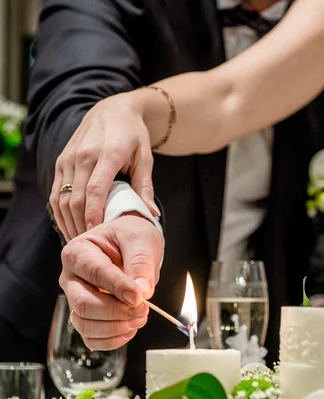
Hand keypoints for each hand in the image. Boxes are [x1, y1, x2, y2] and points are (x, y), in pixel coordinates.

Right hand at [49, 91, 158, 240]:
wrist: (113, 109)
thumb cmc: (134, 137)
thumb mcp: (145, 158)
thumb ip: (145, 187)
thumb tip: (151, 214)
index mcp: (107, 155)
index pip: (96, 191)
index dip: (94, 216)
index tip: (97, 235)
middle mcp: (83, 155)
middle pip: (76, 198)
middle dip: (80, 225)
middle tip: (89, 247)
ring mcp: (69, 158)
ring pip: (61, 198)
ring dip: (68, 223)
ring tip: (79, 243)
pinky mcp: (61, 161)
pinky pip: (55, 192)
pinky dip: (60, 213)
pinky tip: (69, 227)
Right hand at [59, 213, 163, 349]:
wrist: (130, 246)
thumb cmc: (131, 238)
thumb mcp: (140, 240)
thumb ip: (140, 263)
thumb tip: (141, 292)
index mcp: (77, 252)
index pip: (94, 273)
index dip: (118, 287)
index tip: (139, 296)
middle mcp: (70, 278)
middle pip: (84, 304)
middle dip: (117, 312)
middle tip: (143, 309)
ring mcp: (75, 300)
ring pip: (85, 326)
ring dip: (116, 328)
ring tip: (140, 317)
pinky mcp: (85, 317)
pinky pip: (91, 339)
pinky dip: (112, 340)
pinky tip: (130, 328)